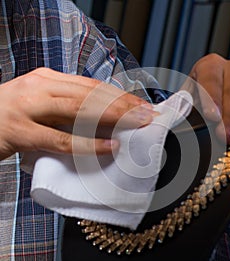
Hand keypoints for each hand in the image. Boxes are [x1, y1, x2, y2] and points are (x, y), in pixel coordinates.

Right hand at [0, 68, 154, 159]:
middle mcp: (41, 87)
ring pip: (80, 109)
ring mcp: (29, 107)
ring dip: (113, 117)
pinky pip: (61, 138)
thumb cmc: (12, 115)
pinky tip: (109, 145)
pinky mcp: (21, 131)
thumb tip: (103, 116)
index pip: (93, 85)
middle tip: (148, 114)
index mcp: (48, 79)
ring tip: (137, 124)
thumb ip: (67, 106)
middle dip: (123, 104)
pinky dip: (88, 143)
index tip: (142, 105)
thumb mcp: (42, 103)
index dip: (120, 95)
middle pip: (91, 94)